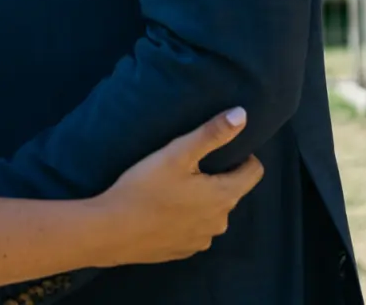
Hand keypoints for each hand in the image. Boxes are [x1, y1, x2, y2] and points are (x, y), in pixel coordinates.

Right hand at [91, 107, 263, 264]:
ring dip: (201, 200)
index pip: (254, 172)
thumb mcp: (176, 154)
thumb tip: (242, 114)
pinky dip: (186, 219)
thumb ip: (211, 133)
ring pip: (212, 212)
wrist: (111, 232)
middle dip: (215, 177)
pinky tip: (162, 212)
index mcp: (224, 196)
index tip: (216, 150)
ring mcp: (202, 240)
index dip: (241, 156)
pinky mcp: (184, 251)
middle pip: (231, 191)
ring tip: (172, 188)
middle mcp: (220, 222)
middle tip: (185, 166)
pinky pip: (195, 229)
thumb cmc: (144, 188)